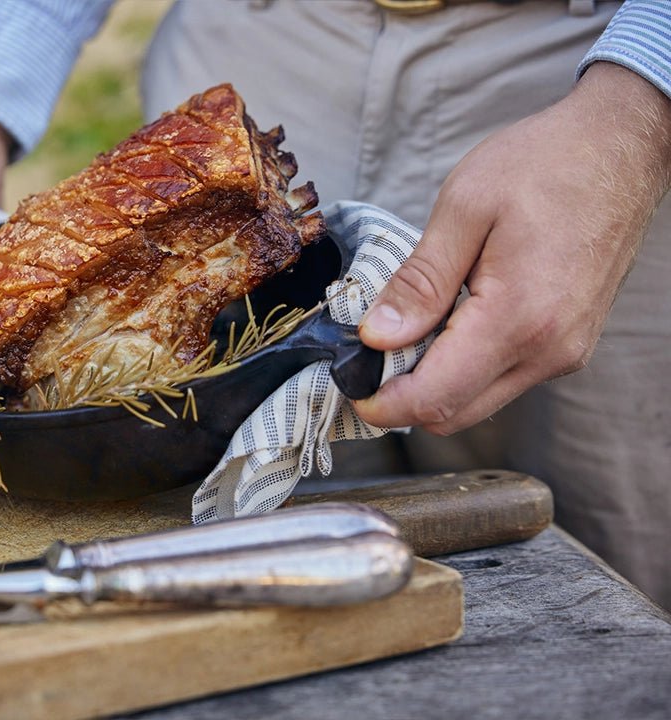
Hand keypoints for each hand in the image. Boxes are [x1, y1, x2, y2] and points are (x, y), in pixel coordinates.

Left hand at [354, 62, 670, 433]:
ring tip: (404, 329)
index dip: (381, 402)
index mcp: (519, 318)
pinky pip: (502, 379)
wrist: (621, 147)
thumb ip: (419, 282)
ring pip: (477, 403)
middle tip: (363, 356)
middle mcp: (548, 350)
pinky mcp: (568, 344)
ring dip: (431, 382)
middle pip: (453, 414)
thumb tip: (377, 338)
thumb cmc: (545, 164)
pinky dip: (461, 368)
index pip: (434, 398)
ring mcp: (564, 352)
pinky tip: (444, 323)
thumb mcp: (464, 209)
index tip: (347, 381)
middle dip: (400, 397)